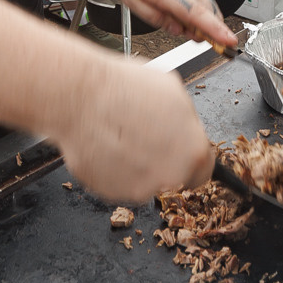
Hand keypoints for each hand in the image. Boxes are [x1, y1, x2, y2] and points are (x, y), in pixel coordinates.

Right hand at [51, 57, 215, 202]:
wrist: (78, 97)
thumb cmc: (122, 88)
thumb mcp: (172, 89)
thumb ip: (186, 118)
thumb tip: (185, 126)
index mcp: (193, 152)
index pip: (204, 167)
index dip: (188, 155)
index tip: (178, 148)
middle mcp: (170, 177)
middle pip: (174, 176)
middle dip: (163, 160)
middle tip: (144, 136)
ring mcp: (139, 189)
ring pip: (144, 181)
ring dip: (136, 165)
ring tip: (119, 134)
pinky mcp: (110, 193)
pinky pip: (118, 183)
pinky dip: (113, 169)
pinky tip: (105, 144)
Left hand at [110, 0, 237, 49]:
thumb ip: (155, 18)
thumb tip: (176, 30)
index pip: (197, 15)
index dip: (215, 30)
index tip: (228, 40)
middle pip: (208, 11)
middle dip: (208, 29)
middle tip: (193, 36)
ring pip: (205, 2)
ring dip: (199, 15)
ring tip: (176, 13)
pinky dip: (195, 1)